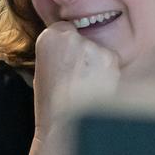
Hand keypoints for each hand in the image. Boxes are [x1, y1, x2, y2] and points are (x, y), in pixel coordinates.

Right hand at [33, 21, 120, 137]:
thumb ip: (56, 52)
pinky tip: (96, 88)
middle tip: (76, 77)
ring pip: (98, 51)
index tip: (66, 62)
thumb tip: (70, 49)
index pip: (65, 30)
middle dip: (83, 54)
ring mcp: (91, 46)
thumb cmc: (51, 102)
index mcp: (48, 37)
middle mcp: (70, 37)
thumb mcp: (43, 70)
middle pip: (83, 39)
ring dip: (96, 64)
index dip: (68, 48)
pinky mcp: (109, 58)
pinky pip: (110, 63)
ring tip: (85, 86)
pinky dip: (107, 74)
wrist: (64, 124)